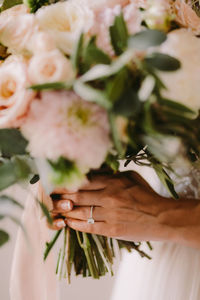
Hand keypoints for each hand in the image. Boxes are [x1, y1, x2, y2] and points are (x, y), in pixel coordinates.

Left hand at [51, 172, 175, 241]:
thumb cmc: (146, 195)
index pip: (82, 181)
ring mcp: (108, 214)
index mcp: (112, 182)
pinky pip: (87, 227)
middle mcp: (108, 197)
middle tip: (50, 197)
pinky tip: (68, 223)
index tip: (56, 184)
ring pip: (79, 212)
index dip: (67, 183)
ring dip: (65, 212)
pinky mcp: (111, 230)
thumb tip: (94, 172)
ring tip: (56, 211)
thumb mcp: (131, 177)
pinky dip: (75, 225)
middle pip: (77, 196)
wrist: (162, 217)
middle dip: (61, 197)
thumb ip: (112, 174)